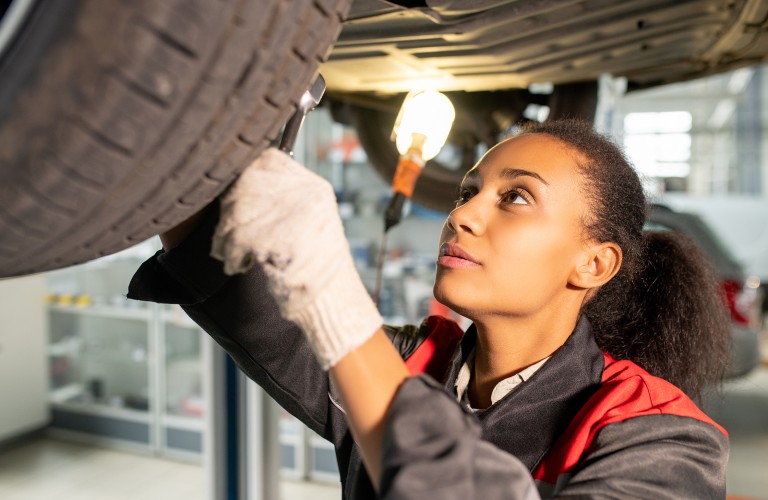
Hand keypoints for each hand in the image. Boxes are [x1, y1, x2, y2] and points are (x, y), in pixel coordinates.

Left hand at [211, 148, 381, 368]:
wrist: (333, 303)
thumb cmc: (313, 268)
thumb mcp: (307, 222)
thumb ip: (278, 199)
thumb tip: (232, 186)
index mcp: (313, 187)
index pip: (266, 161)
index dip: (242, 179)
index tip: (233, 202)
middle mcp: (306, 195)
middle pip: (245, 184)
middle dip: (227, 213)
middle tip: (225, 237)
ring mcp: (294, 214)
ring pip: (236, 212)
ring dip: (225, 238)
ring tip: (232, 256)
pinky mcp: (279, 238)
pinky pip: (236, 239)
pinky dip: (231, 256)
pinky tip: (239, 266)